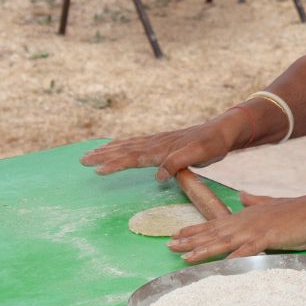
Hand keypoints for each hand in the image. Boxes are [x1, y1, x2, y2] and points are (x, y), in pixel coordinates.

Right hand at [83, 114, 245, 179]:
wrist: (223, 130)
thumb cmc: (213, 144)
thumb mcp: (200, 154)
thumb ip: (178, 163)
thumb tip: (158, 175)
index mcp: (162, 149)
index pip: (134, 157)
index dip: (115, 164)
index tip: (98, 169)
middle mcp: (156, 143)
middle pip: (124, 150)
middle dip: (103, 156)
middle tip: (82, 160)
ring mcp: (158, 142)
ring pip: (127, 146)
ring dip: (109, 151)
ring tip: (90, 154)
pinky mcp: (162, 143)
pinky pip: (136, 144)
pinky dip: (122, 146)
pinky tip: (116, 147)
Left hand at [166, 190, 305, 263]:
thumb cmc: (298, 211)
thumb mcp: (273, 204)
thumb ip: (255, 201)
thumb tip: (242, 197)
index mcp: (246, 216)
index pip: (215, 223)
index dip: (195, 230)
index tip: (177, 235)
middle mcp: (245, 222)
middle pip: (212, 233)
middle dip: (190, 240)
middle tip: (169, 246)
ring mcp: (254, 231)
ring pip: (222, 242)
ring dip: (203, 250)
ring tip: (184, 257)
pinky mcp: (266, 239)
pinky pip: (245, 252)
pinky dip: (231, 259)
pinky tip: (219, 266)